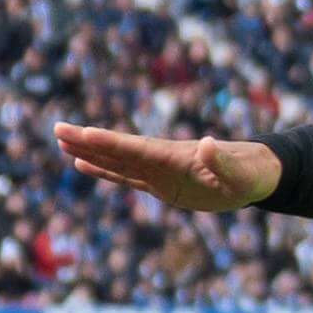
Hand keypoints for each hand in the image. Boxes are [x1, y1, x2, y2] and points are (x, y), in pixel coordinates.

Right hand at [54, 122, 279, 213]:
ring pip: (117, 161)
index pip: (136, 148)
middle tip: (57, 128)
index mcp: (175, 157)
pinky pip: (126, 176)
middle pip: (118, 149)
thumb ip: (222, 161)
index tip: (83, 133)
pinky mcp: (160, 184)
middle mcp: (161, 160)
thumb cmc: (251, 173)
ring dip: (90, 151)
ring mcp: (158, 171)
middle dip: (88, 140)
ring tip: (61, 141)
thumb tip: (207, 142)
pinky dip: (104, 170)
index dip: (109, 143)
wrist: (255, 174)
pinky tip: (83, 164)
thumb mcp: (241, 173)